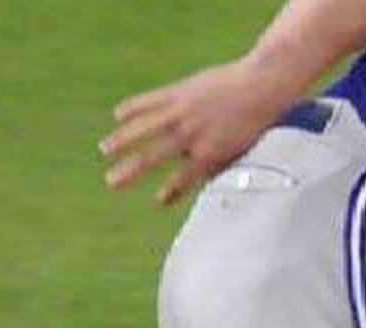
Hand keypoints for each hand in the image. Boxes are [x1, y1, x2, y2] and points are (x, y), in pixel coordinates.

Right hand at [100, 55, 302, 204]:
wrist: (260, 86)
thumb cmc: (254, 121)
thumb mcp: (239, 151)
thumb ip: (217, 165)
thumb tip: (203, 181)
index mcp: (208, 155)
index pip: (183, 179)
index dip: (171, 192)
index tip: (159, 202)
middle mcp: (191, 136)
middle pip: (152, 157)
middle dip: (130, 172)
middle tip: (112, 182)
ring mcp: (182, 113)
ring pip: (143, 129)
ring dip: (122, 140)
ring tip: (105, 150)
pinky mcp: (178, 92)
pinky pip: (148, 101)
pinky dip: (132, 108)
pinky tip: (117, 114)